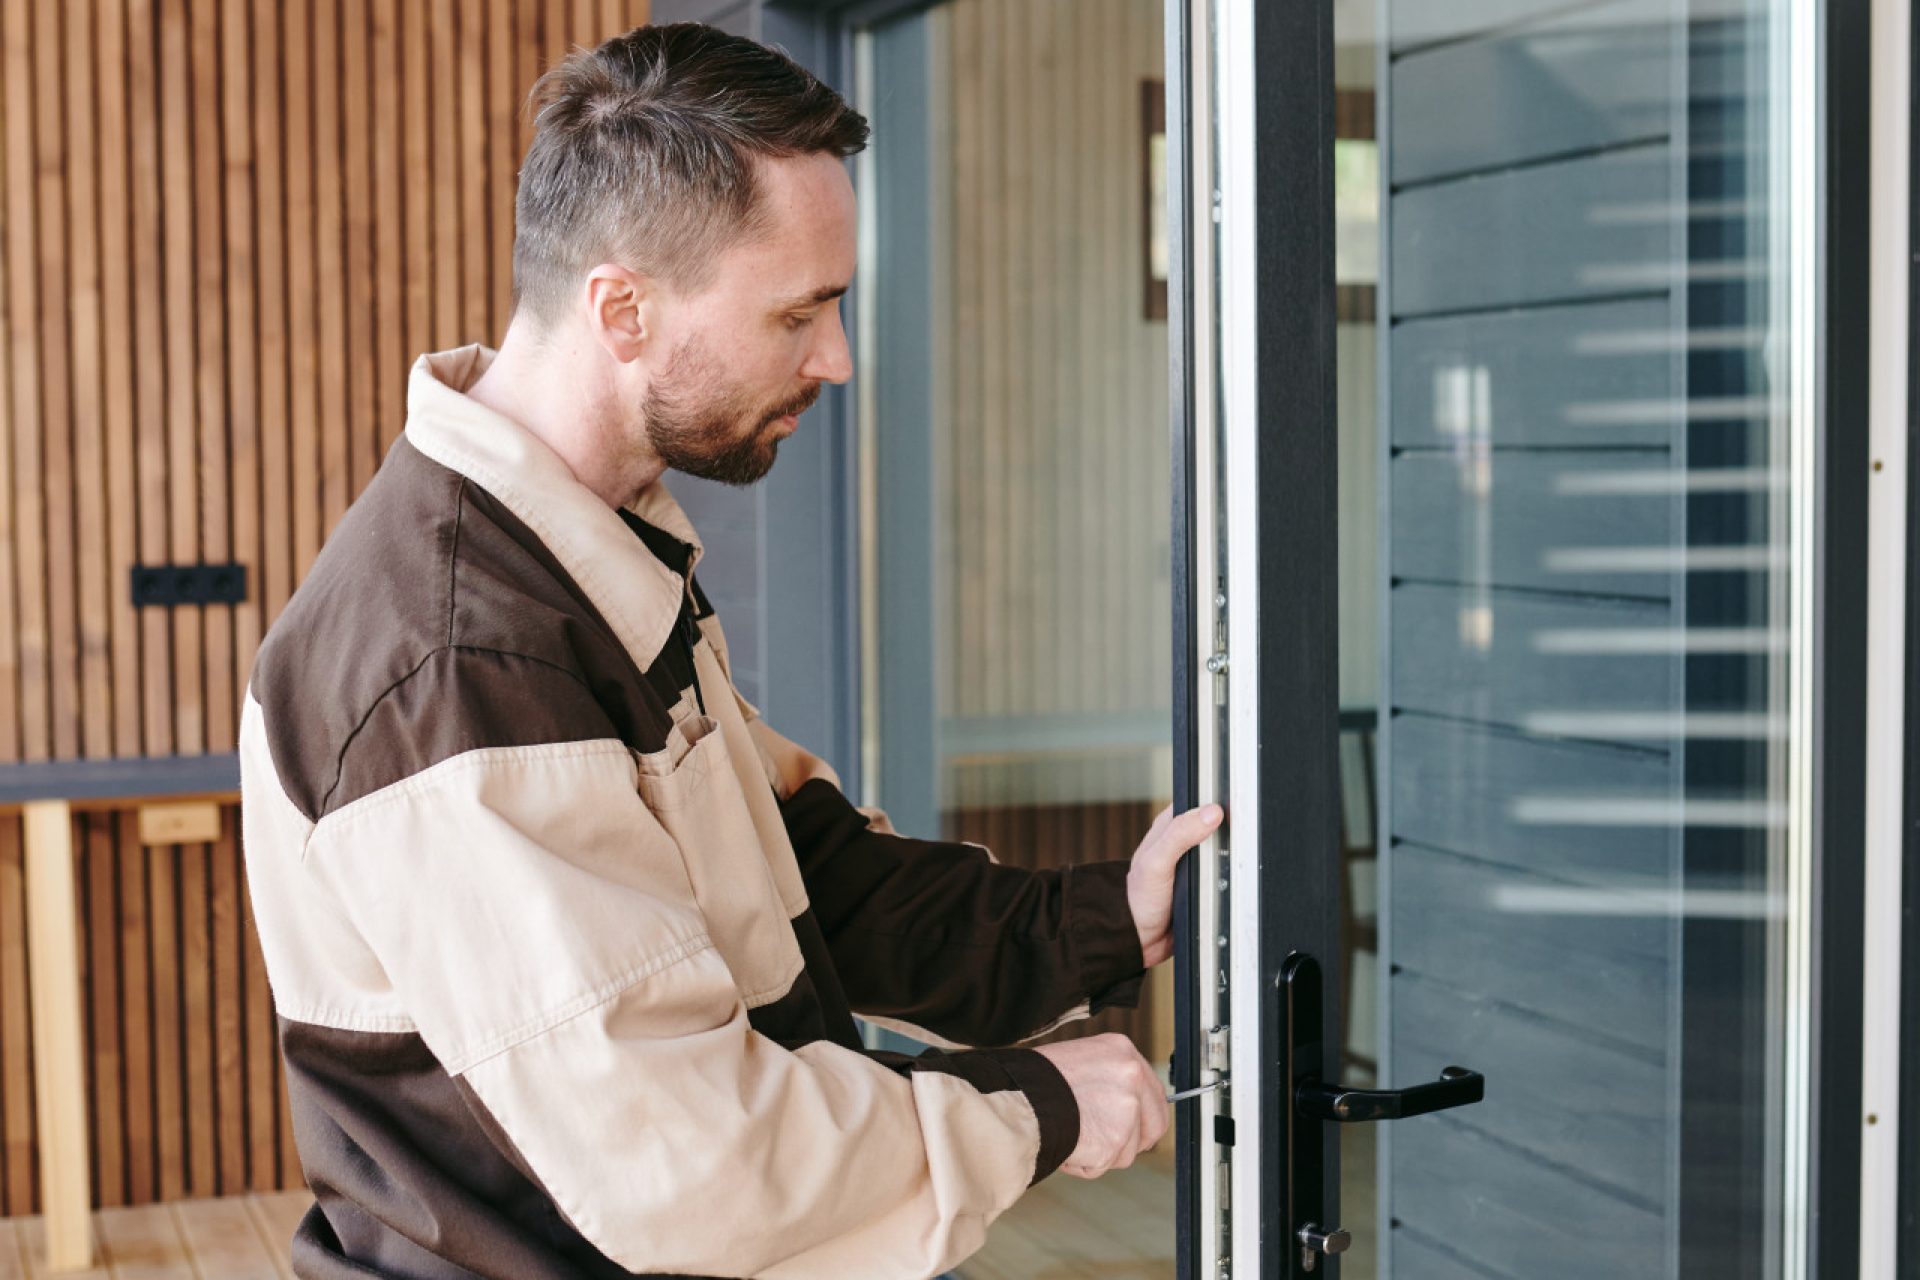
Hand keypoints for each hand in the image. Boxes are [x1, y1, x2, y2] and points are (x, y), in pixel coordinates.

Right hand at [1034, 1034, 1168, 1177]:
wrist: (1019, 1097)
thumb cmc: (1037, 1079)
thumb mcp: (1080, 1061)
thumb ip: (1107, 1079)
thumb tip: (1120, 1105)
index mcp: (1123, 1051)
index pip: (1154, 1093)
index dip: (1143, 1118)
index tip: (1134, 1129)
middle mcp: (1132, 1076)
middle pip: (1154, 1126)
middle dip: (1133, 1143)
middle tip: (1108, 1146)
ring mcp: (1127, 1109)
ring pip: (1125, 1151)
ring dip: (1100, 1154)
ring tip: (1070, 1135)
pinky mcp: (1114, 1141)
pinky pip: (1103, 1166)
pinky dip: (1084, 1164)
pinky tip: (1066, 1144)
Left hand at [1125, 803, 1223, 967]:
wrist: (1140, 940)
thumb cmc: (1138, 900)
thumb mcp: (1156, 862)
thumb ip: (1180, 834)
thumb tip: (1211, 813)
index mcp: (1169, 827)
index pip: (1200, 803)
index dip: (1219, 802)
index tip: (1237, 808)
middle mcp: (1183, 842)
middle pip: (1218, 828)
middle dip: (1231, 834)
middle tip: (1241, 842)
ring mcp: (1195, 864)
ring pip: (1225, 853)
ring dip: (1233, 860)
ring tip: (1239, 865)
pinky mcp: (1204, 884)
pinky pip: (1225, 877)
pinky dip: (1230, 880)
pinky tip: (1233, 883)